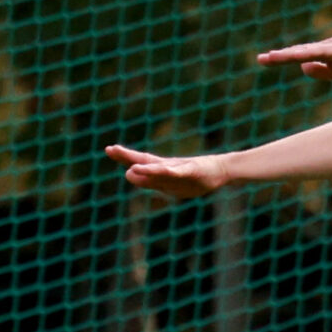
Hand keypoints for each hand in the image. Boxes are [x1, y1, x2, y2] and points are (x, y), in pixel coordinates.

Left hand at [105, 146, 228, 200]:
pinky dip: (169, 172)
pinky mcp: (192, 171)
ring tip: (132, 168)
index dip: (125, 156)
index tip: (110, 149)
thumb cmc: (196, 176)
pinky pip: (179, 173)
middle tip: (110, 149)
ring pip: (160, 169)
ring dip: (146, 169)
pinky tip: (161, 171)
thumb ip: (151, 179)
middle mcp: (168, 167)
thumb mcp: (170, 181)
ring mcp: (180, 169)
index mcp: (162, 169)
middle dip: (128, 157)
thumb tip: (128, 174)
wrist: (221, 169)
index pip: (140, 161)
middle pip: (145, 161)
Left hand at [254, 35, 331, 85]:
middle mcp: (326, 47)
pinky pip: (323, 52)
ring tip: (272, 57)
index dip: (281, 59)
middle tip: (259, 59)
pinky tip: (298, 56)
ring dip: (290, 54)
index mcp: (324, 54)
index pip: (298, 57)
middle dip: (279, 56)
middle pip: (298, 52)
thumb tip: (302, 67)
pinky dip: (309, 53)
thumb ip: (322, 70)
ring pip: (307, 50)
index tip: (264, 61)